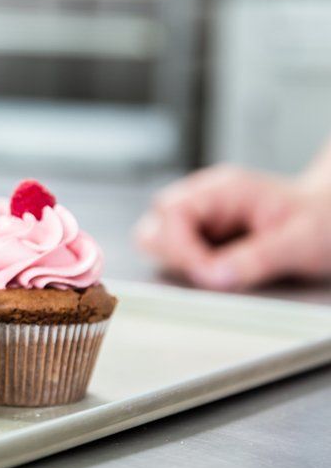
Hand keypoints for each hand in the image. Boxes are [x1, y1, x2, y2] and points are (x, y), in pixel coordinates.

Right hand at [134, 164, 330, 290]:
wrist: (330, 220)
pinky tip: (217, 275)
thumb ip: (256, 259)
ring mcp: (200, 218)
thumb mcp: (298, 242)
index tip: (207, 274)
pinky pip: (176, 254)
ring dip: (179, 264)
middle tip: (206, 277)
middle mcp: (204, 199)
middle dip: (173, 256)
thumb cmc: (320, 222)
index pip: (173, 213)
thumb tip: (214, 277)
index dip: (182, 248)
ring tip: (215, 277)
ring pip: (158, 241)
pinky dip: (189, 269)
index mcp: (223, 189)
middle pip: (154, 225)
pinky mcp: (202, 238)